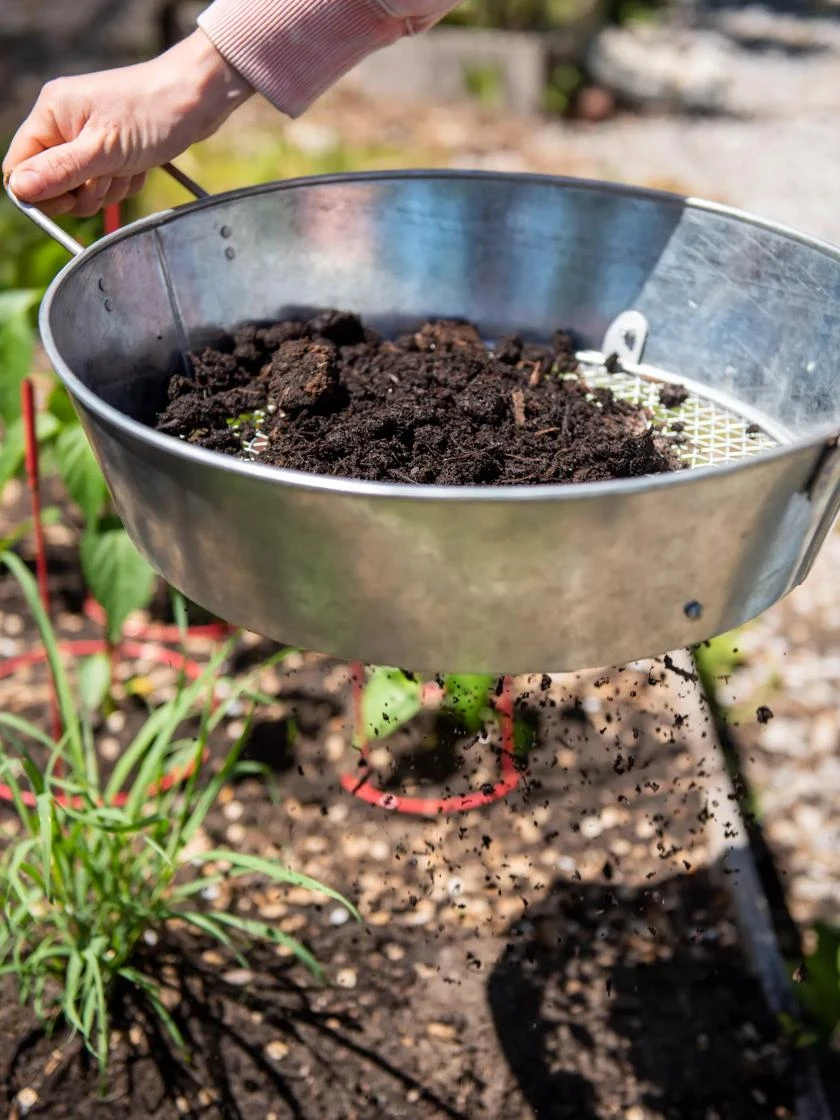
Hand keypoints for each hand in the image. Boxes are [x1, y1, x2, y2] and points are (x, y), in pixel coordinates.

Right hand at [2, 31, 251, 217]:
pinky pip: (108, 182)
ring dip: (109, 188)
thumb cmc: (152, 114)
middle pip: (53, 182)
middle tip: (107, 177)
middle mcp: (65, 122)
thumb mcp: (102, 150)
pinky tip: (141, 166)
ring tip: (130, 166)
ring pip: (84, 187)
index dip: (40, 191)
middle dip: (83, 191)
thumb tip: (18, 189)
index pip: (20, 165)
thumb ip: (59, 171)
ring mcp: (90, 135)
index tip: (69, 198)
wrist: (198, 97)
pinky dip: (126, 182)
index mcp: (51, 114)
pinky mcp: (114, 147)